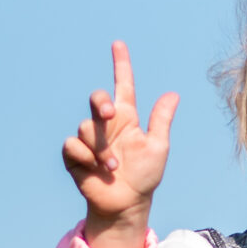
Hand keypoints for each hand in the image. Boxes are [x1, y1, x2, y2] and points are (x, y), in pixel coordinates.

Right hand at [61, 42, 178, 247]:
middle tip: (109, 113)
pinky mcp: (73, 154)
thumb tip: (173, 94)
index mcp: (127, 119)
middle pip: (97, 99)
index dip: (121, 65)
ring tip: (114, 166)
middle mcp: (106, 125)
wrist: (127, 203)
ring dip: (102, 148)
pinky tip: (97, 170)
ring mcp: (88, 139)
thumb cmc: (145, 176)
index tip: (118, 44)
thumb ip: (161, 121)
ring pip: (86, 127)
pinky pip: (73, 144)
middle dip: (100, 102)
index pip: (123, 86)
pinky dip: (87, 157)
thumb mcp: (158, 147)